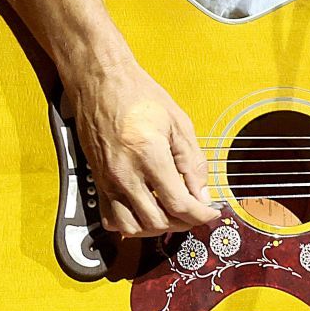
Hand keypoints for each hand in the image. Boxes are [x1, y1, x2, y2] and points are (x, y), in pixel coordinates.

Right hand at [68, 60, 221, 238]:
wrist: (101, 83)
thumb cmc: (138, 95)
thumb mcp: (178, 121)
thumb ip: (193, 161)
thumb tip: (202, 193)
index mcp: (149, 156)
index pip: (178, 204)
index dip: (200, 215)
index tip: (211, 213)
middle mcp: (125, 174)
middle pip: (157, 220)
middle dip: (183, 222)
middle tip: (196, 212)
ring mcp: (107, 181)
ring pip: (133, 227)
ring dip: (157, 227)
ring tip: (173, 214)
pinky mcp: (98, 182)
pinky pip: (111, 219)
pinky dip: (131, 225)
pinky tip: (146, 212)